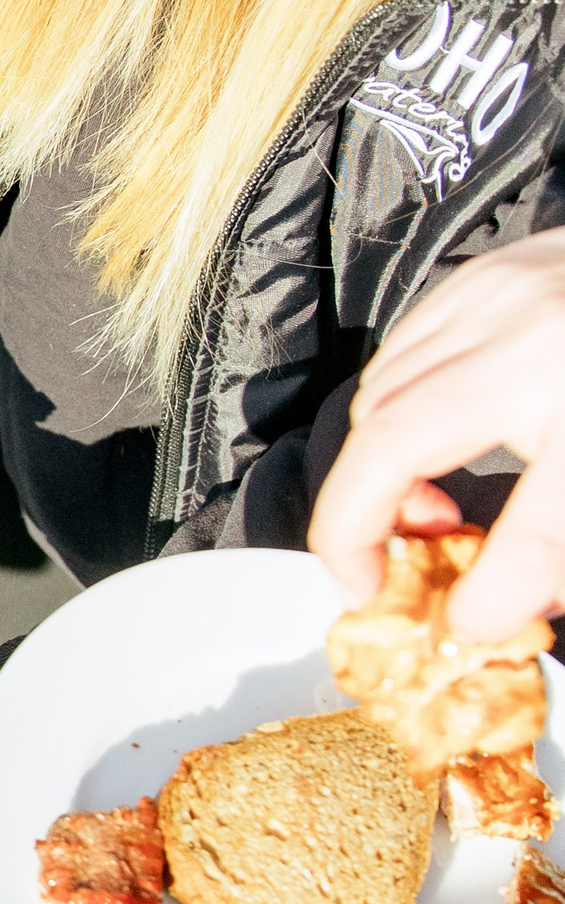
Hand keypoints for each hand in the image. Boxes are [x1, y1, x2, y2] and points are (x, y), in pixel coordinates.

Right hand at [310, 226, 564, 638]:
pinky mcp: (483, 278)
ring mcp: (500, 301)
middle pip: (395, 444)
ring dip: (374, 470)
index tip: (459, 626)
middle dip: (359, 525)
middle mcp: (539, 344)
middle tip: (379, 574)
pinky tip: (430, 442)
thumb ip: (562, 545)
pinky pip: (396, 358)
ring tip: (424, 511)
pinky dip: (390, 414)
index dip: (488, 597)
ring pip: (377, 400)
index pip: (538, 528)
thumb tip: (498, 610)